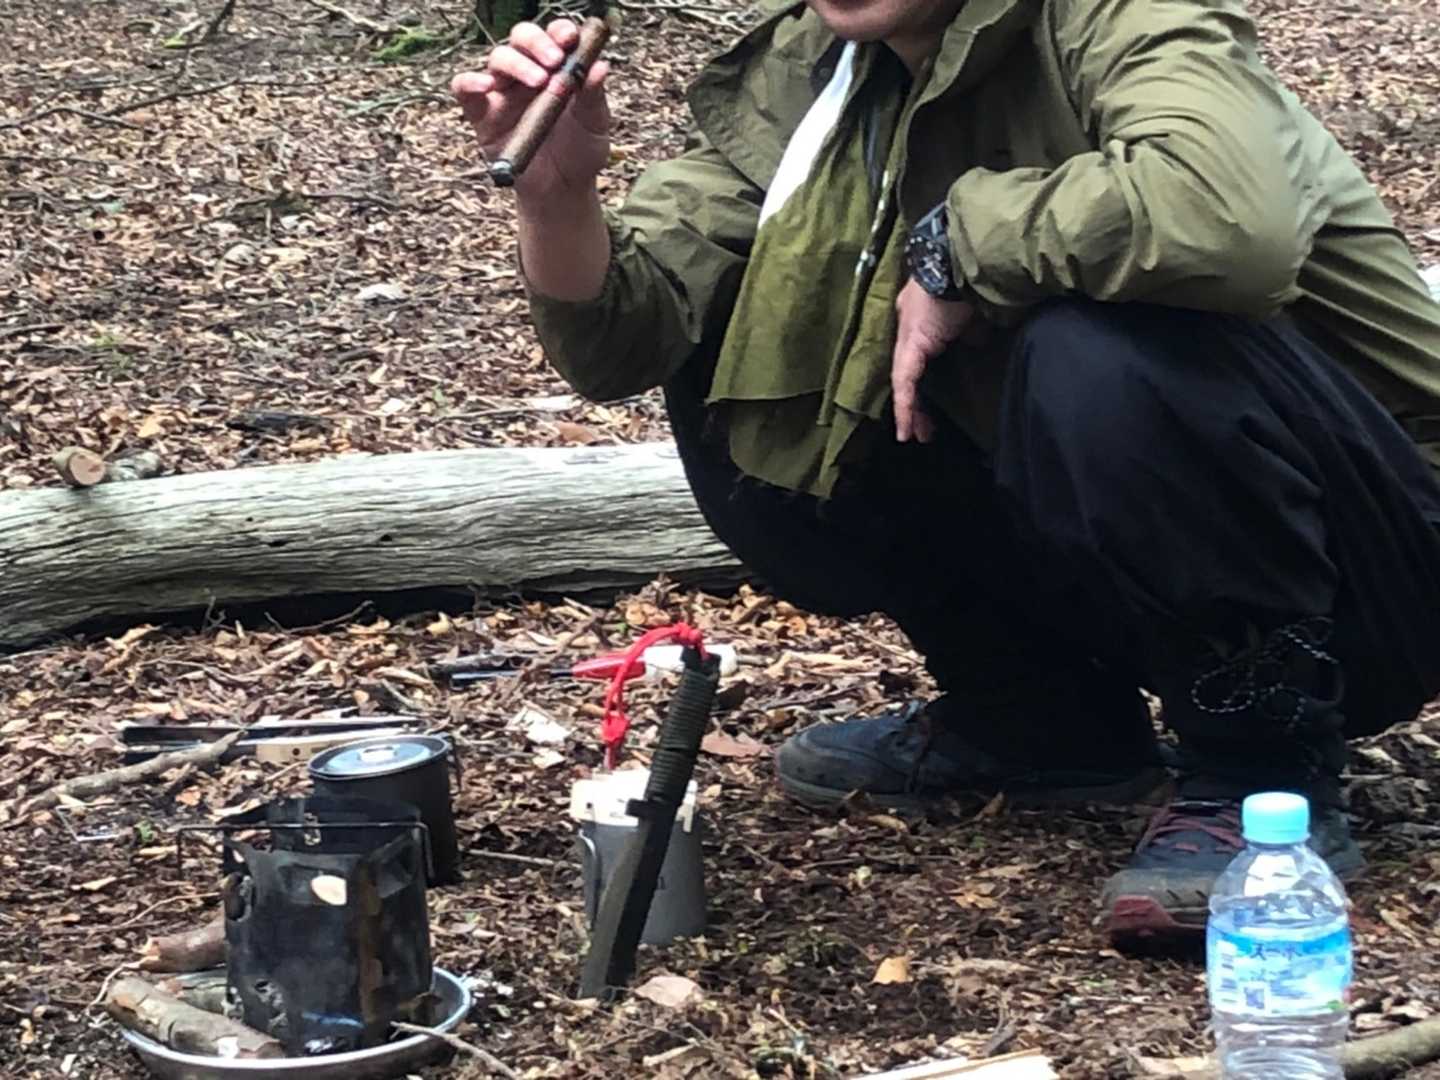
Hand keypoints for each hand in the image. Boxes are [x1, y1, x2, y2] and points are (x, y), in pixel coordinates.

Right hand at [451, 19, 611, 203]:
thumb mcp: (594, 124)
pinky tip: (485, 86)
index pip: (554, 36)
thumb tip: (600, 66)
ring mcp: (504, 92)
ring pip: (498, 59)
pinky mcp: (482, 114)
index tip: (570, 38)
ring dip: (516, 63)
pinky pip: (465, 89)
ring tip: (539, 81)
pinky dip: (470, 82)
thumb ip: (594, 95)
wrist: (562, 191)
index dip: (559, 31)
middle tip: (554, 60)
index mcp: (557, 68)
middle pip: (522, 39)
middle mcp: (528, 74)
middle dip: (537, 42)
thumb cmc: (580, 153)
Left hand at [891, 279, 987, 442]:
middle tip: (920, 431)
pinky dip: (906, 404)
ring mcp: (906, 334)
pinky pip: (905, 380)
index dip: (918, 385)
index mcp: (920, 321)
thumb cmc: (969, 282)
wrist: (960, 262)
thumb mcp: (971, 314)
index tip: (925, 409)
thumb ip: (970, 331)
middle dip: (914, 404)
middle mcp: (907, 328)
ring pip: (903, 380)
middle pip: (906, 374)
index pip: (915, 360)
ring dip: (910, 410)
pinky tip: (906, 426)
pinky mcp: (911, 342)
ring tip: (914, 435)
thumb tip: (977, 342)